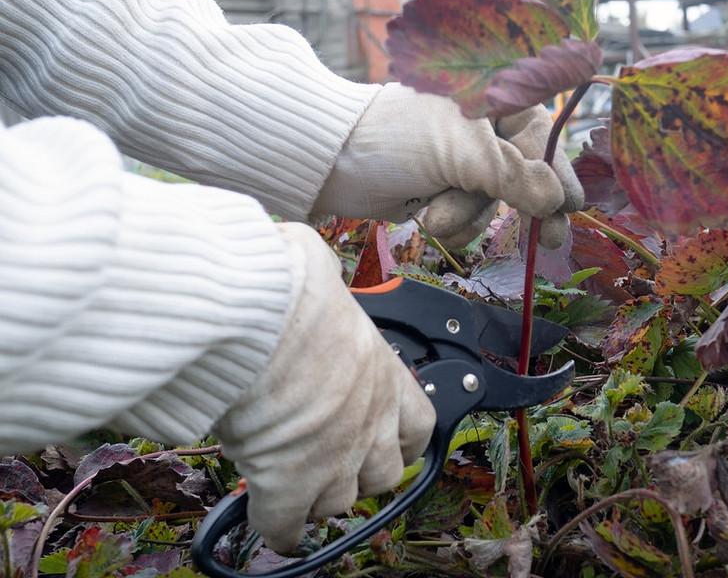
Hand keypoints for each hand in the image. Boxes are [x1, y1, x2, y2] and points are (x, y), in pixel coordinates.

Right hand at [212, 223, 434, 552]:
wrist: (256, 313)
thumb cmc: (286, 287)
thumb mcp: (317, 274)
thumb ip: (321, 280)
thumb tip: (301, 255)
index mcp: (383, 371)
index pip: (417, 422)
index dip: (400, 437)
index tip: (386, 439)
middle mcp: (370, 420)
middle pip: (385, 473)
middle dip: (361, 472)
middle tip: (333, 462)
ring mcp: (334, 457)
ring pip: (340, 501)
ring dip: (320, 496)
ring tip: (298, 484)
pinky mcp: (289, 483)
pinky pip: (288, 524)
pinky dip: (280, 526)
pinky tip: (270, 520)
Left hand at [311, 84, 583, 247]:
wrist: (327, 163)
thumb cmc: (393, 139)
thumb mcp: (459, 151)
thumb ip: (512, 175)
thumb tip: (557, 201)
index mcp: (489, 96)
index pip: (540, 133)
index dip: (558, 170)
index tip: (571, 207)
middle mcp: (479, 125)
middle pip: (525, 171)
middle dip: (529, 207)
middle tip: (548, 242)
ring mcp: (459, 158)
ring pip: (494, 199)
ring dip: (469, 215)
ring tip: (436, 218)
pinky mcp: (441, 187)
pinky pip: (470, 214)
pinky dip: (455, 223)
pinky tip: (431, 221)